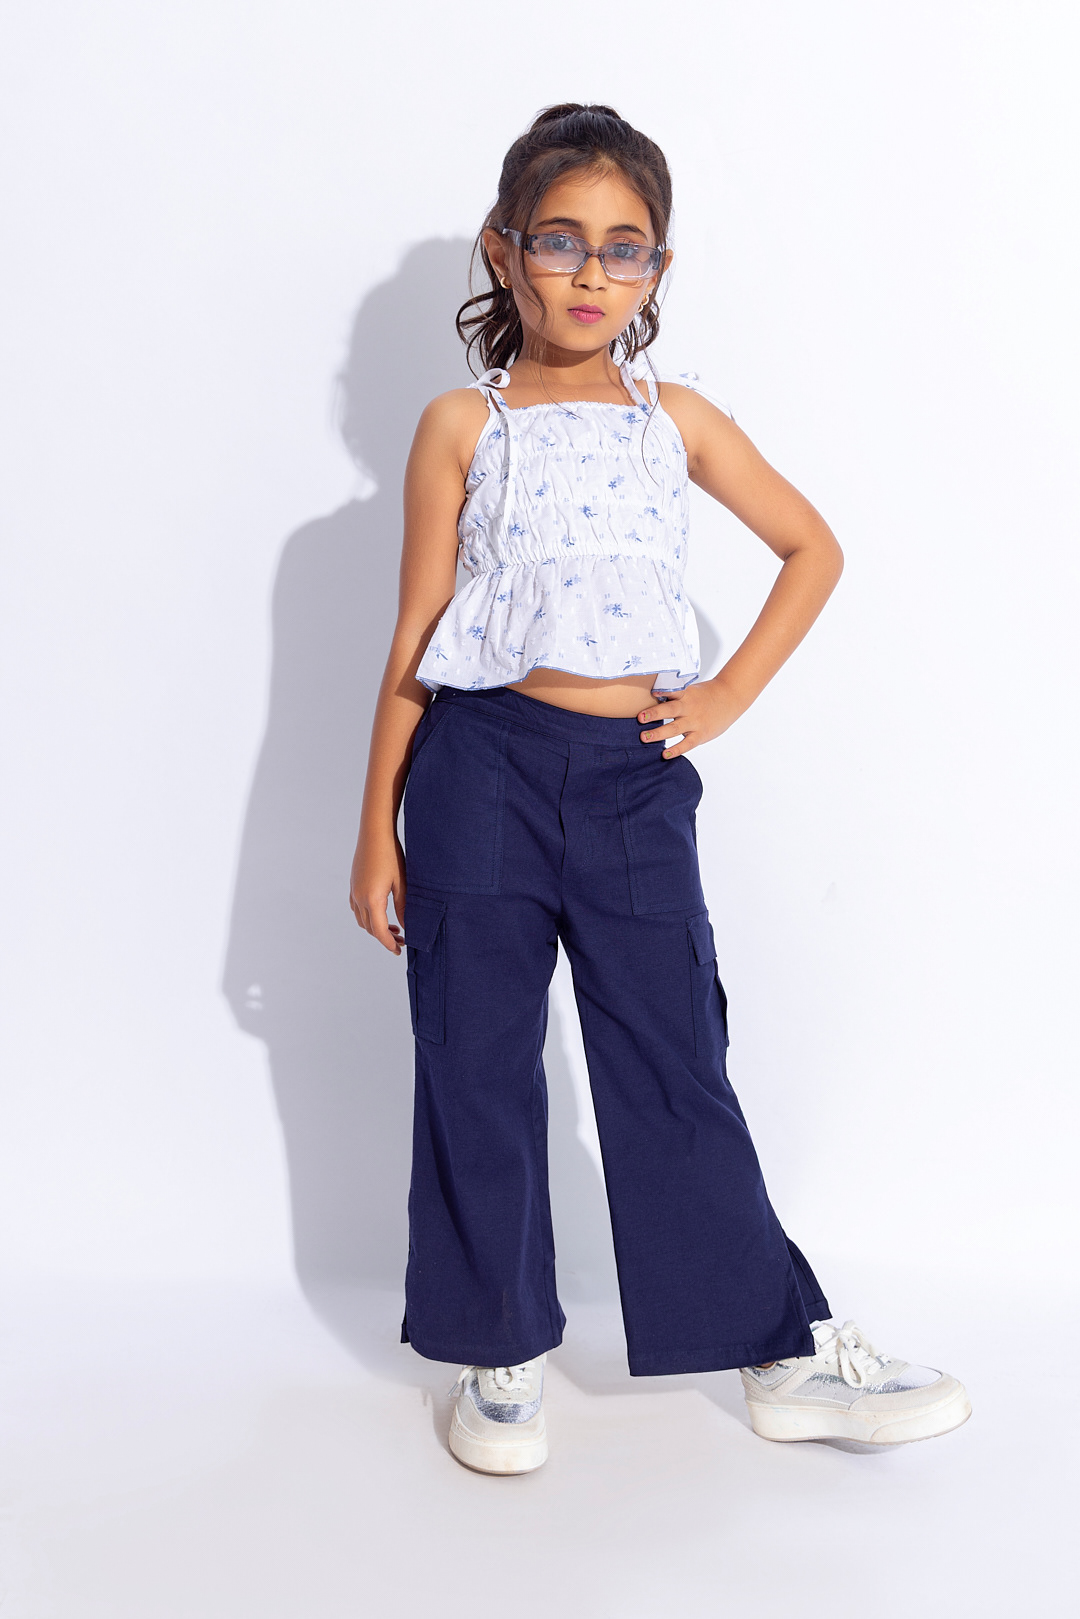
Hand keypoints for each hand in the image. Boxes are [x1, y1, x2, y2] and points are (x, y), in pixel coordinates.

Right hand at [350, 831, 405, 953]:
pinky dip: (368, 917)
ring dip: (376, 928)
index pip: (379, 932)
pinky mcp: (353, 884)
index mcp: (372, 900)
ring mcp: (354, 891)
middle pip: (370, 928)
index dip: (389, 944)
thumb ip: (403, 907)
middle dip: (384, 938)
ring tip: (393, 929)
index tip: (399, 951)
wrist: (374, 832)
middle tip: (401, 941)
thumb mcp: (402, 883)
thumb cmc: (391, 855)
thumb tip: (405, 927)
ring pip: (362, 920)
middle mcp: (359, 898)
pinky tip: (380, 913)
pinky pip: (357, 908)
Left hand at [637, 677, 743, 757]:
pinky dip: (676, 750)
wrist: (730, 697)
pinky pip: (687, 744)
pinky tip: (664, 754)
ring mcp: (695, 722)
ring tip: (644, 737)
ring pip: (675, 728)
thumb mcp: (691, 690)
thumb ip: (674, 696)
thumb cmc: (705, 695)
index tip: (651, 693)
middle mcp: (689, 707)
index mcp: (686, 694)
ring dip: (659, 733)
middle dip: (654, 714)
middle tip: (640, 718)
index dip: (662, 692)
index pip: (673, 691)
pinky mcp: (701, 734)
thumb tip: (651, 698)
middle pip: (670, 710)